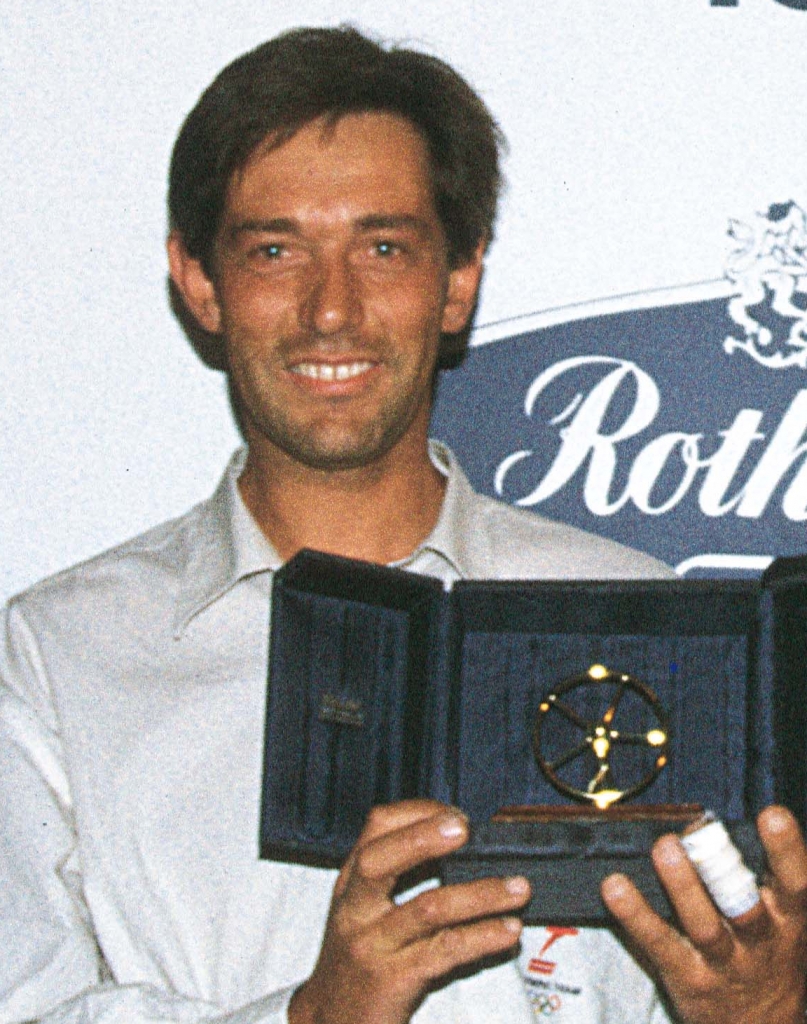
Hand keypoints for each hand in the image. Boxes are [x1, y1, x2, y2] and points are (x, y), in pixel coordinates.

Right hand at [289, 799, 530, 1023]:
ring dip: (479, 894)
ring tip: (518, 888)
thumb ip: (397, 872)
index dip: (417, 813)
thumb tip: (459, 837)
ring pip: (427, 909)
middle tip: (466, 829)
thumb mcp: (362, 907)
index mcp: (352, 881)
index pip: (376, 828)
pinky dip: (482, 937)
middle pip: (381, 861)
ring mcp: (372, 945)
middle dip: (424, 839)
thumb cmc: (357, 956)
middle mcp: (356, 908)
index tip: (454, 814)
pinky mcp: (393, 981)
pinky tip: (507, 930)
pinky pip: (445, 952)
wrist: (332, 1019)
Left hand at [601, 805, 806, 1023]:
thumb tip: (704, 821)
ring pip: (704, 926)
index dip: (787, 850)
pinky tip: (615, 887)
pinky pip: (659, 944)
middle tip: (700, 831)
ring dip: (682, 887)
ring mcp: (723, 962)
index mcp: (787, 919)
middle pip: (745, 907)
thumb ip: (755, 874)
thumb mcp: (782, 919)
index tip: (773, 816)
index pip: (796, 883)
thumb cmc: (765, 954)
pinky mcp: (688, 977)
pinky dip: (635, 915)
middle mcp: (759, 941)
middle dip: (723, 869)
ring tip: (664, 849)